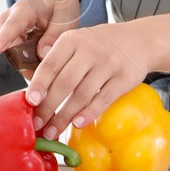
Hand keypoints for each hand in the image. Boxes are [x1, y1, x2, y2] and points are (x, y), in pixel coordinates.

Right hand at [0, 0, 79, 59]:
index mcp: (23, 9)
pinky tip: (39, 52)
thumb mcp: (65, 17)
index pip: (10, 26)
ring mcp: (5, 26)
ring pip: (9, 50)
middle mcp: (9, 17)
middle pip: (7, 44)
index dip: (2, 40)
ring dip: (25, 59)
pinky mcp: (7, 34)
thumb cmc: (59, 2)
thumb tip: (42, 54)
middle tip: (42, 67)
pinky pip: (12, 51)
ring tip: (44, 55)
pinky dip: (25, 56)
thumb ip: (54, 36)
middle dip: (23, 60)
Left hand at [23, 13, 169, 139]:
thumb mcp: (78, 42)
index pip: (51, 64)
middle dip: (48, 107)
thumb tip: (35, 92)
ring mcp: (108, 64)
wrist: (140, 40)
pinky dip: (89, 113)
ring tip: (53, 131)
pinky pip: (103, 99)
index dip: (39, 84)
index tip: (29, 102)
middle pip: (64, 82)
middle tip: (37, 124)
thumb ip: (58, 60)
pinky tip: (77, 124)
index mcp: (72, 40)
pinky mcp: (124, 78)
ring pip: (82, 94)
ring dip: (64, 116)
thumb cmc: (99, 45)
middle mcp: (89, 49)